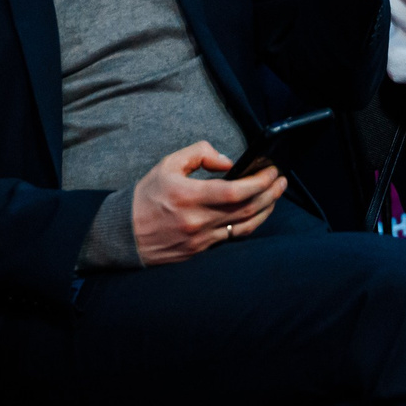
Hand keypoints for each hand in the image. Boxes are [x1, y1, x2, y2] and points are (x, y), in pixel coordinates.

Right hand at [130, 140, 287, 264]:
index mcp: (189, 197)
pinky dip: (250, 224)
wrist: (124, 233)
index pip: (235, 191)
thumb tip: (229, 162)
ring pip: (244, 226)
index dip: (259, 182)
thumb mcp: (168, 164)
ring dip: (266, 209)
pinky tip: (258, 212)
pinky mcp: (200, 251)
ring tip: (275, 195)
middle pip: (247, 209)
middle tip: (281, 180)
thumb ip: (200, 154)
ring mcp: (200, 239)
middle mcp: (197, 221)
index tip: (272, 170)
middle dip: (270, 193)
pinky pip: (232, 237)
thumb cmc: (146, 196)